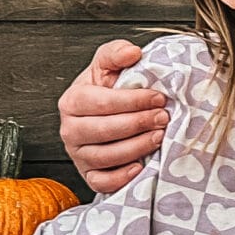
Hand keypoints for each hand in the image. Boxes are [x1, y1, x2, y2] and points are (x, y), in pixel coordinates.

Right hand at [59, 39, 171, 193]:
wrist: (104, 114)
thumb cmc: (108, 90)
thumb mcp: (108, 66)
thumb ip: (116, 54)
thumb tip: (133, 52)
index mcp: (72, 101)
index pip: (102, 102)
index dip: (133, 101)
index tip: (159, 97)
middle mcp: (70, 129)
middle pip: (104, 130)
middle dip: (138, 124)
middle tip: (164, 117)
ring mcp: (78, 154)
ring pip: (105, 156)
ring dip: (136, 147)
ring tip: (159, 136)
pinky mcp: (88, 174)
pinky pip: (102, 182)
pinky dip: (121, 177)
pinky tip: (141, 166)